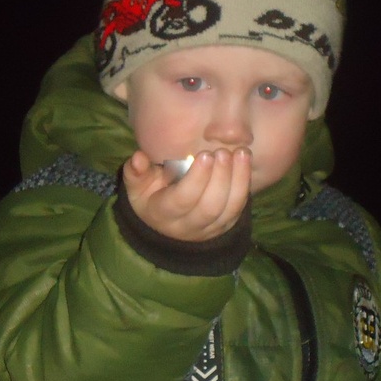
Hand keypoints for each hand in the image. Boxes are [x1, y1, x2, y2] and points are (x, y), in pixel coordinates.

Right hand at [122, 147, 251, 241]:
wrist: (164, 224)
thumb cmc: (149, 196)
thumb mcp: (136, 185)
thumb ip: (135, 171)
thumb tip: (138, 157)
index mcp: (163, 214)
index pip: (182, 200)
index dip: (196, 179)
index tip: (205, 155)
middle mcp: (187, 226)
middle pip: (209, 207)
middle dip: (220, 178)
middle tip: (223, 152)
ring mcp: (209, 229)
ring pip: (228, 209)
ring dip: (238, 180)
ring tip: (241, 153)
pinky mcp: (225, 225)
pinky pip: (238, 208)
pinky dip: (244, 185)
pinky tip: (245, 162)